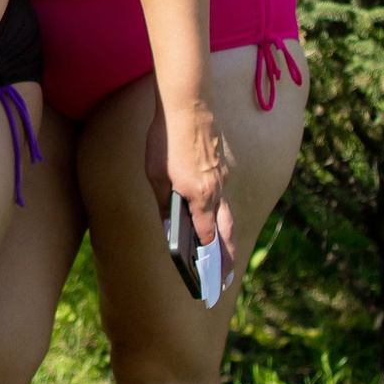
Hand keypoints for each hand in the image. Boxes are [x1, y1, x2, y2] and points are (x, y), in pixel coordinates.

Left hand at [146, 92, 235, 265]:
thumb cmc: (166, 139)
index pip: (205, 235)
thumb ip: (164, 202)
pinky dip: (221, 214)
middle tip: (227, 278)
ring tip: (225, 256)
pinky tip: (214, 219)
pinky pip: (223, 197)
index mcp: (199, 196)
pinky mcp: (221, 168)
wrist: (188, 105)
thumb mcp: (155, 174)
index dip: (204, 255)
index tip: (202, 275)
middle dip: (227, 257)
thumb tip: (170, 226)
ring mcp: (222, 179)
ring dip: (226, 237)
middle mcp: (216, 191)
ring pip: (227, 214)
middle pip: (226, 232)